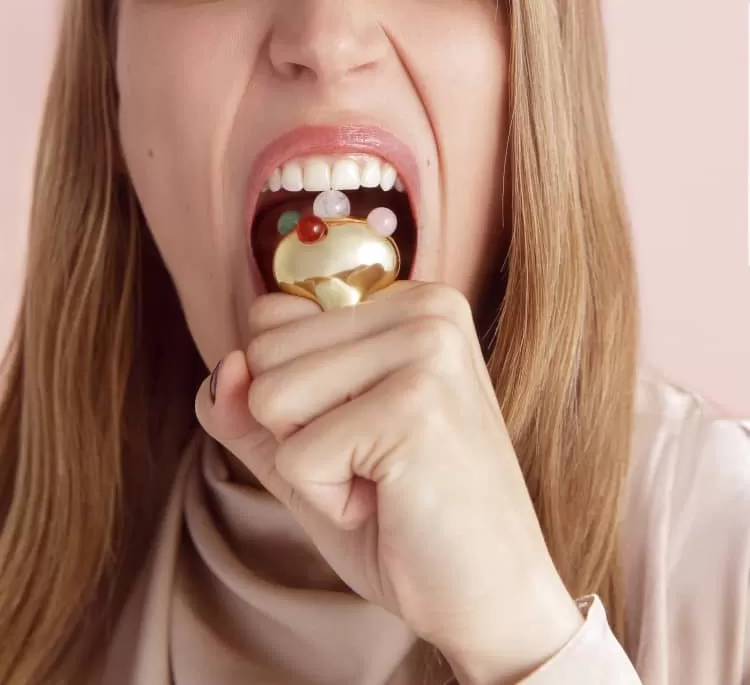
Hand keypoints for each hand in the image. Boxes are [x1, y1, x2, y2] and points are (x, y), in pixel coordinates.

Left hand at [195, 282, 582, 684]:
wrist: (492, 596)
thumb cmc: (404, 518)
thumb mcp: (310, 449)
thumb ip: (250, 405)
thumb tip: (224, 368)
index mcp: (407, 302)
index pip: (272, 319)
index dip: (293, 398)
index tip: (362, 432)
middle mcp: (424, 309)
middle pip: (264, 354)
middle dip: (297, 432)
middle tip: (374, 464)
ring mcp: (425, 351)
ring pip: (269, 397)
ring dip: (310, 466)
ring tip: (382, 480)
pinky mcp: (413, 407)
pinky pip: (296, 456)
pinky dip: (328, 500)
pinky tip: (391, 503)